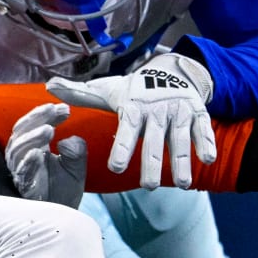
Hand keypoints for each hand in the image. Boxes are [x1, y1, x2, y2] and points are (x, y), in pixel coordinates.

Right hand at [4, 102, 88, 207]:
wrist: (63, 216)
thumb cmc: (64, 189)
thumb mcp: (76, 165)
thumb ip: (76, 150)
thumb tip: (68, 140)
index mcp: (33, 146)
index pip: (34, 123)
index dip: (46, 113)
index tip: (65, 108)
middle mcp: (22, 156)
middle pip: (22, 131)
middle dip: (37, 118)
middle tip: (55, 111)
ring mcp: (21, 171)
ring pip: (18, 149)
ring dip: (32, 137)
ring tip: (49, 130)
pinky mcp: (23, 187)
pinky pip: (21, 172)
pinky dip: (28, 162)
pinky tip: (38, 154)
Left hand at [47, 52, 215, 188]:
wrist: (170, 71)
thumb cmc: (132, 90)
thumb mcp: (106, 90)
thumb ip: (79, 94)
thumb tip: (49, 86)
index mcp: (133, 107)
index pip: (127, 130)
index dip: (122, 148)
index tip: (117, 168)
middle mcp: (156, 110)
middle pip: (154, 141)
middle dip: (152, 164)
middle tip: (149, 187)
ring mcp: (178, 111)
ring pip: (180, 139)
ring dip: (181, 161)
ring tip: (183, 184)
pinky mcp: (197, 113)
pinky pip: (203, 129)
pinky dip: (206, 142)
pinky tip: (207, 160)